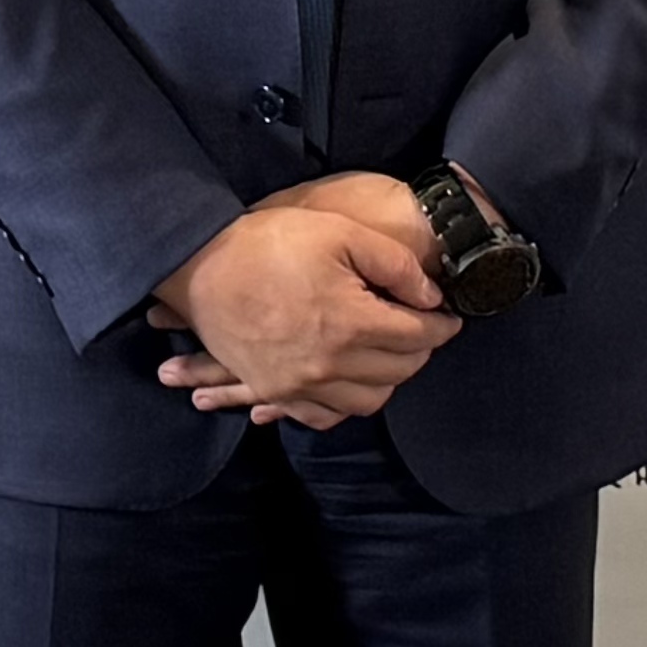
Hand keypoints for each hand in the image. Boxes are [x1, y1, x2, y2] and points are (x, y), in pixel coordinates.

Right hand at [147, 175, 459, 428]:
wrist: (198, 264)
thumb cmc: (268, 242)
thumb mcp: (340, 231)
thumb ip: (395, 265)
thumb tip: (430, 297)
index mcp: (351, 324)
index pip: (418, 336)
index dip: (442, 325)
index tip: (449, 315)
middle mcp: (330, 365)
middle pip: (399, 371)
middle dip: (420, 350)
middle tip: (423, 329)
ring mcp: (299, 384)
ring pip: (368, 401)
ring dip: (388, 380)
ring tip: (390, 353)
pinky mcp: (275, 389)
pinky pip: (323, 415)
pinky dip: (345, 404)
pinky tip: (350, 383)